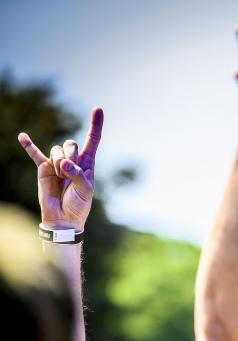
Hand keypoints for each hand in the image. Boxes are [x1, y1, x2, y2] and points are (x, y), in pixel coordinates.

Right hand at [17, 108, 103, 229]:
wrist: (63, 218)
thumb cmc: (79, 205)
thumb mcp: (85, 190)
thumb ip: (76, 174)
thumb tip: (62, 163)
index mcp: (88, 163)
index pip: (93, 140)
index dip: (95, 125)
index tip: (97, 109)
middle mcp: (72, 160)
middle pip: (71, 144)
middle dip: (71, 156)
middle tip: (69, 172)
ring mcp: (57, 163)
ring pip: (56, 150)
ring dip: (59, 163)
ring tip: (60, 178)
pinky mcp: (43, 168)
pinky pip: (35, 154)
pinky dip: (29, 145)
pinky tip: (22, 136)